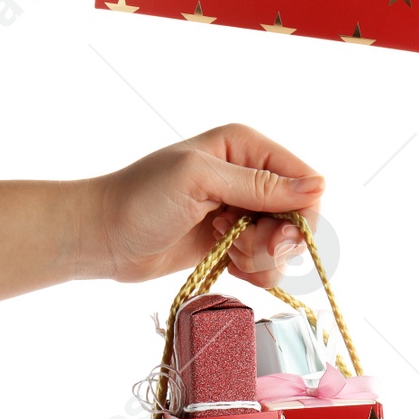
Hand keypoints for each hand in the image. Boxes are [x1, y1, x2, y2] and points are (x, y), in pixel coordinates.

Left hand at [77, 124, 325, 288]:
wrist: (100, 237)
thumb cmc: (140, 199)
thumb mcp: (200, 180)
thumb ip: (259, 186)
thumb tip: (318, 186)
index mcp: (246, 147)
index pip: (305, 182)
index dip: (299, 216)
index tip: (274, 241)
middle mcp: (250, 175)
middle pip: (298, 217)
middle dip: (276, 242)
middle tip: (241, 248)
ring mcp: (242, 211)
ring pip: (284, 245)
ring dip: (261, 259)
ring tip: (225, 252)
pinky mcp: (232, 241)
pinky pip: (265, 262)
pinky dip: (253, 271)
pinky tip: (227, 265)